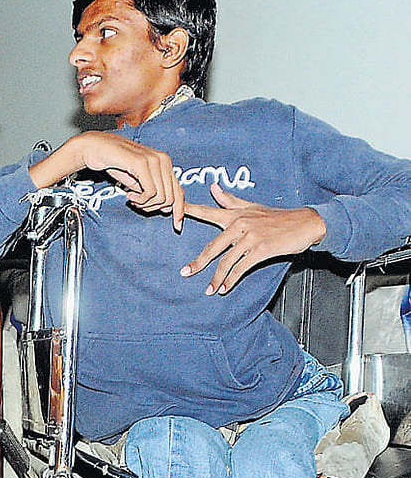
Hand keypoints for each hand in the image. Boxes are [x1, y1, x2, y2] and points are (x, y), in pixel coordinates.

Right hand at [32, 131, 184, 230]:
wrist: (95, 148)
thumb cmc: (114, 163)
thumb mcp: (136, 181)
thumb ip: (151, 192)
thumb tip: (166, 208)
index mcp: (164, 162)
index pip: (179, 191)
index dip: (180, 210)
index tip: (177, 226)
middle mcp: (163, 160)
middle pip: (171, 198)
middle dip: (154, 208)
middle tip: (137, 205)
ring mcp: (154, 160)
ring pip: (162, 197)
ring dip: (145, 204)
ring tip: (131, 198)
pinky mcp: (142, 163)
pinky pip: (150, 192)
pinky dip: (140, 199)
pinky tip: (128, 194)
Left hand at [182, 183, 325, 294]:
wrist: (306, 222)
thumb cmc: (277, 216)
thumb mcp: (252, 206)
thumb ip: (230, 200)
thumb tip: (213, 187)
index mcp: (235, 214)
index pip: (207, 211)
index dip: (188, 211)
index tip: (172, 215)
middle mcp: (239, 224)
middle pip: (213, 247)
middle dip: (198, 262)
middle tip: (185, 272)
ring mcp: (250, 238)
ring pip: (226, 261)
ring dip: (216, 278)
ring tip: (209, 289)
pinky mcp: (261, 250)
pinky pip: (241, 268)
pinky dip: (232, 280)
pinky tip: (225, 288)